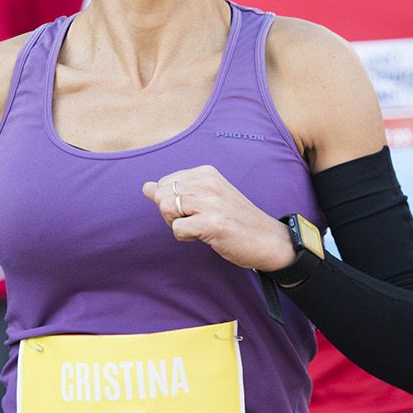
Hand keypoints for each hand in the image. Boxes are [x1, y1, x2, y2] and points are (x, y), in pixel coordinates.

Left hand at [142, 166, 293, 273]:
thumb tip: (145, 187)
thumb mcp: (207, 198)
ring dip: (177, 225)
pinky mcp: (212, 223)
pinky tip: (206, 236)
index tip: (195, 210)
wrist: (267, 239)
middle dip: (171, 214)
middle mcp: (208, 183)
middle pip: (162, 196)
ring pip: (166, 209)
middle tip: (196, 222)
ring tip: (200, 228)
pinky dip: (186, 237)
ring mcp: (210, 202)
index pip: (165, 182)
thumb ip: (176, 191)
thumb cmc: (236, 220)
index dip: (172, 201)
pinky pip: (177, 229)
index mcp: (206, 173)